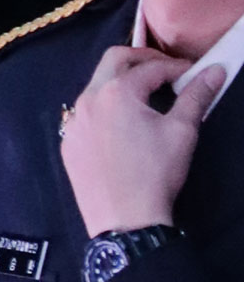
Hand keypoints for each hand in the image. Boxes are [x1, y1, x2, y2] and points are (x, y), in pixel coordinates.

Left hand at [59, 42, 228, 238]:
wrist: (124, 222)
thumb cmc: (155, 174)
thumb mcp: (182, 131)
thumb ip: (197, 95)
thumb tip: (215, 70)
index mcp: (117, 92)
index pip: (151, 67)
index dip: (176, 67)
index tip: (192, 73)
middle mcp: (88, 101)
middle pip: (113, 61)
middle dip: (141, 59)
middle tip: (164, 70)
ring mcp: (73, 124)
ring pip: (95, 87)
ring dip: (120, 83)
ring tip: (144, 95)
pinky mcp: (67, 145)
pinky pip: (84, 115)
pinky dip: (103, 109)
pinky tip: (120, 125)